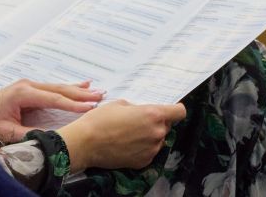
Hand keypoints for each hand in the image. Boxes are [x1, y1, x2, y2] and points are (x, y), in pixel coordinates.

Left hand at [0, 79, 104, 141]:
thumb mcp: (6, 132)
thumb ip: (29, 134)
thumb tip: (52, 136)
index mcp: (23, 93)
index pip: (54, 99)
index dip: (73, 104)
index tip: (91, 107)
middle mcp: (28, 85)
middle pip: (60, 90)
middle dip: (81, 93)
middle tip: (101, 95)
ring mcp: (28, 85)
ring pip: (58, 87)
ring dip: (78, 89)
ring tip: (97, 89)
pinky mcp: (29, 89)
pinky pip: (53, 88)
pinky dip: (68, 88)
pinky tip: (81, 84)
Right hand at [57, 100, 186, 171]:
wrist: (86, 143)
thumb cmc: (101, 119)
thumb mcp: (120, 104)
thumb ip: (138, 108)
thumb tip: (142, 112)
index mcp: (153, 114)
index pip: (179, 112)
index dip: (175, 109)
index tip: (170, 109)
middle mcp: (157, 133)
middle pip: (166, 125)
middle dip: (156, 122)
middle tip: (138, 121)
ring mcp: (152, 149)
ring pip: (158, 139)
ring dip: (149, 136)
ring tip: (129, 134)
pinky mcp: (144, 161)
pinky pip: (149, 151)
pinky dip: (142, 148)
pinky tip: (126, 145)